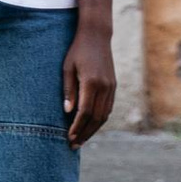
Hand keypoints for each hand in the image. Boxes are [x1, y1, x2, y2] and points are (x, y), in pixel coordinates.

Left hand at [63, 24, 116, 146]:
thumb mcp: (67, 68)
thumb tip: (67, 112)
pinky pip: (108, 108)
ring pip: (104, 116)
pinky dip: (99, 120)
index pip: (84, 112)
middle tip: (73, 145)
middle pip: (95, 118)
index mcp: (91, 82)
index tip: (68, 137)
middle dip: (84, 134)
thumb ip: (68, 90)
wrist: (97, 36)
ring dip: (93, 130)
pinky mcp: (114, 86)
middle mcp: (104, 87)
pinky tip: (91, 126)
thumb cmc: (77, 51)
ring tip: (81, 139)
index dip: (76, 127)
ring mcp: (111, 87)